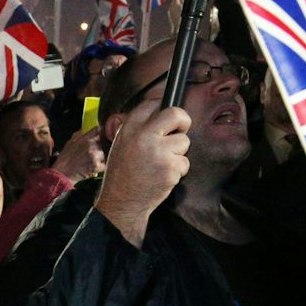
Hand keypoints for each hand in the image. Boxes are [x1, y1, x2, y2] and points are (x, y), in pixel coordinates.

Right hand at [51, 126, 106, 182]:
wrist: (62, 173)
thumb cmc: (64, 159)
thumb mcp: (69, 143)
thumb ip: (78, 135)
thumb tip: (84, 130)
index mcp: (85, 139)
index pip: (98, 130)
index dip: (98, 133)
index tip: (98, 135)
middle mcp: (92, 146)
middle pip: (102, 143)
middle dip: (98, 147)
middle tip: (90, 153)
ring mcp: (95, 156)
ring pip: (103, 154)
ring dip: (99, 157)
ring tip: (90, 161)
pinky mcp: (97, 166)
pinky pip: (104, 164)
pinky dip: (100, 166)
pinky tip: (92, 167)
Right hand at [94, 98, 190, 244]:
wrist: (122, 201)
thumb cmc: (123, 174)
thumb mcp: (121, 145)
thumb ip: (138, 130)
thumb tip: (160, 116)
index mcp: (129, 129)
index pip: (151, 104)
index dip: (162, 106)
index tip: (167, 115)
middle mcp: (143, 136)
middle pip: (175, 113)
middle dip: (183, 120)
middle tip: (181, 129)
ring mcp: (158, 152)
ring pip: (184, 141)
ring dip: (178, 153)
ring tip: (163, 163)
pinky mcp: (170, 168)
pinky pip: (184, 162)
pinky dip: (178, 170)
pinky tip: (163, 176)